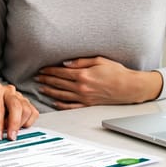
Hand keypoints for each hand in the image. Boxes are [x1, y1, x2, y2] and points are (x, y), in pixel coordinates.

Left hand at [0, 82, 38, 139]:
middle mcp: (8, 90)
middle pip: (17, 106)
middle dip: (14, 124)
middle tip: (10, 137)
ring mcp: (19, 96)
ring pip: (27, 110)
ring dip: (20, 124)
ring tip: (9, 132)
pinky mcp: (26, 103)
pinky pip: (33, 113)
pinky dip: (27, 123)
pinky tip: (17, 127)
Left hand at [36, 56, 162, 109]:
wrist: (128, 87)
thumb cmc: (116, 71)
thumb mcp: (99, 60)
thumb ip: (81, 61)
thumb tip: (65, 63)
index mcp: (83, 75)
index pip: (61, 72)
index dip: (49, 70)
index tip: (42, 69)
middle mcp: (81, 87)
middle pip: (59, 83)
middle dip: (46, 79)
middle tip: (37, 77)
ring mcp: (84, 97)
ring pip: (62, 95)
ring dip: (50, 91)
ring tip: (41, 88)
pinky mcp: (88, 104)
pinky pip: (71, 106)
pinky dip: (61, 104)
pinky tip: (55, 102)